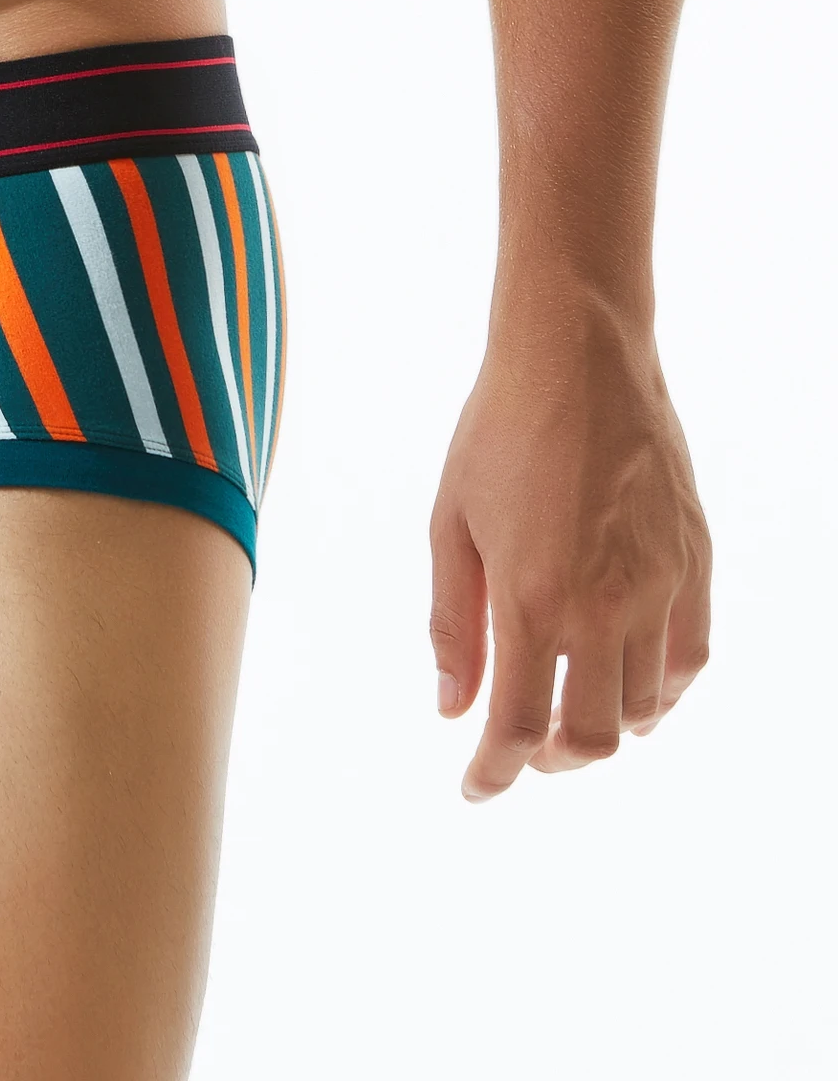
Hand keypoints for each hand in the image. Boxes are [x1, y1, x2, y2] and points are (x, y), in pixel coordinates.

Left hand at [429, 299, 710, 800]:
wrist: (577, 360)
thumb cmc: (498, 432)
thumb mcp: (450, 524)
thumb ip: (452, 622)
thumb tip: (452, 705)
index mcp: (531, 596)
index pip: (518, 725)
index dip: (493, 771)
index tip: (475, 787)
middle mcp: (603, 603)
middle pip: (590, 736)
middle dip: (550, 758)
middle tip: (521, 747)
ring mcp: (659, 585)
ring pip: (642, 705)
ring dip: (602, 723)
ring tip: (565, 701)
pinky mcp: (695, 562)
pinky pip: (689, 659)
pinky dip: (657, 690)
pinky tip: (625, 679)